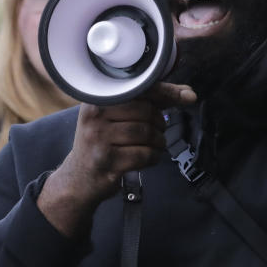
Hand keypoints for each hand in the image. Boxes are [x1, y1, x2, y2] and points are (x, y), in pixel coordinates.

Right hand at [37, 82, 196, 236]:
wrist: (79, 178)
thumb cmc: (104, 142)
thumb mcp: (118, 117)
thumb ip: (152, 102)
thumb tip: (188, 94)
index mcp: (98, 99)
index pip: (140, 89)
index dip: (167, 92)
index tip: (187, 96)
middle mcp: (95, 115)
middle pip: (145, 111)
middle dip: (160, 123)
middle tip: (158, 131)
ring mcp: (98, 138)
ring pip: (146, 133)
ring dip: (158, 142)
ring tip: (155, 146)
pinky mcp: (106, 161)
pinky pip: (143, 154)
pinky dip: (153, 157)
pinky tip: (149, 158)